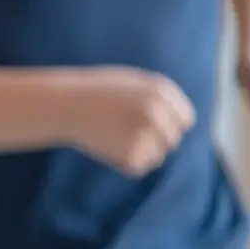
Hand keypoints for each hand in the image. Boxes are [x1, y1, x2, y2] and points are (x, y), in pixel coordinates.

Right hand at [68, 67, 195, 176]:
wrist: (63, 104)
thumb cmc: (94, 91)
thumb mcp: (132, 81)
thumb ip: (160, 97)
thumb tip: (184, 121)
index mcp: (161, 91)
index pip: (185, 119)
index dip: (169, 124)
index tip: (149, 125)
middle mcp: (160, 112)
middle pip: (173, 140)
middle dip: (155, 140)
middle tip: (125, 133)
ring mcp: (147, 134)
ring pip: (158, 157)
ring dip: (141, 153)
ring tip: (114, 139)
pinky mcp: (134, 154)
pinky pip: (140, 167)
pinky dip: (126, 163)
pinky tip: (108, 148)